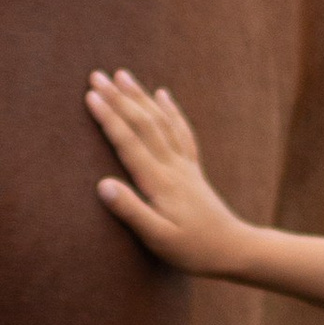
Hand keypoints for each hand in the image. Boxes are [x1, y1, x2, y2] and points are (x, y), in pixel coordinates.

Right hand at [87, 71, 252, 275]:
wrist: (233, 250)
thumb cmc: (192, 249)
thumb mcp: (158, 239)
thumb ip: (131, 211)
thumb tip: (103, 185)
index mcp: (159, 182)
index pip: (129, 142)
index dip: (108, 117)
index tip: (90, 95)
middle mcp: (172, 166)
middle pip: (143, 124)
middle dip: (118, 98)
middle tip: (96, 76)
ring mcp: (184, 165)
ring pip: (161, 121)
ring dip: (140, 96)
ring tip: (122, 75)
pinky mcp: (193, 169)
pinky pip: (181, 131)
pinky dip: (171, 110)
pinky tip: (163, 94)